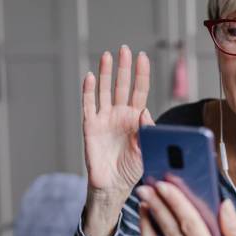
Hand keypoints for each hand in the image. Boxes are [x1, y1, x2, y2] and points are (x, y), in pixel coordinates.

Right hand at [82, 45, 154, 235]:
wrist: (113, 186)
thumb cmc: (132, 168)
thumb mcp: (147, 148)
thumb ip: (148, 130)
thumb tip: (145, 111)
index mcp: (135, 118)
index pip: (139, 91)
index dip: (141, 74)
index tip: (143, 57)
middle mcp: (119, 114)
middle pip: (121, 85)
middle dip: (124, 67)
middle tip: (125, 49)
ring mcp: (104, 118)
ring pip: (104, 90)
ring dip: (105, 73)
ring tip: (107, 56)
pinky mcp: (90, 126)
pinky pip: (88, 105)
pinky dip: (88, 91)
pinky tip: (89, 77)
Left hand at [137, 176, 235, 235]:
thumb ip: (235, 228)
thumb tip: (223, 203)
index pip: (188, 225)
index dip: (175, 202)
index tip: (165, 184)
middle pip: (169, 233)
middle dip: (155, 206)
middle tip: (146, 188)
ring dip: (146, 226)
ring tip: (144, 206)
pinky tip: (148, 230)